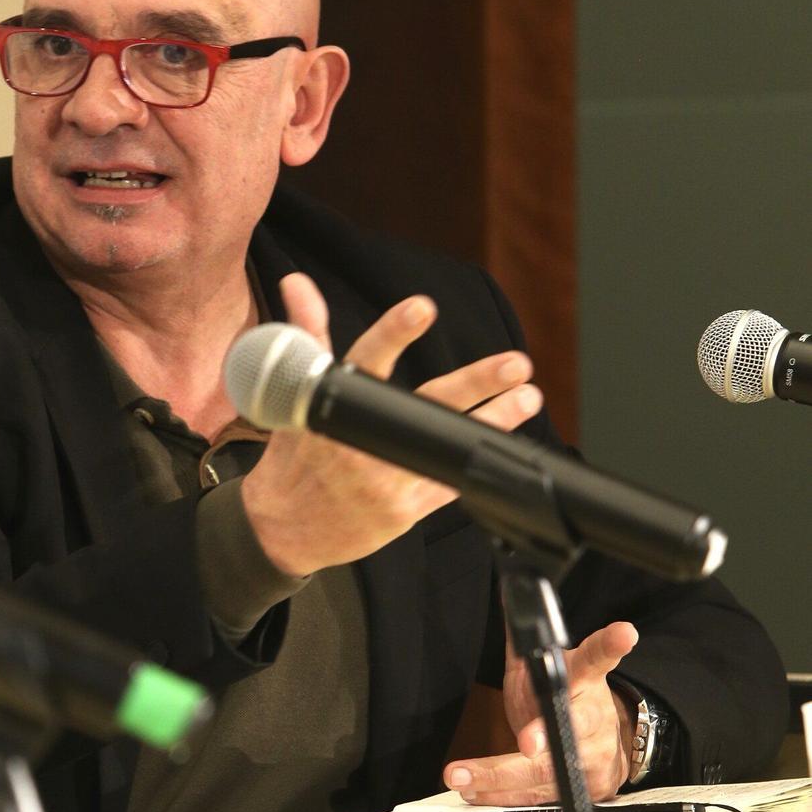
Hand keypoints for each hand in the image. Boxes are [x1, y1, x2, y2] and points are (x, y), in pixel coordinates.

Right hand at [238, 273, 542, 577]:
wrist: (283, 527)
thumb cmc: (295, 457)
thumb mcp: (294, 393)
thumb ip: (309, 333)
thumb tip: (298, 283)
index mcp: (335, 407)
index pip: (366, 361)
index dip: (394, 333)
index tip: (422, 309)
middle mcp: (361, 443)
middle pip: (426, 405)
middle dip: (476, 383)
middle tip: (515, 363)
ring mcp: (384, 480)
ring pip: (449, 445)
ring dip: (495, 420)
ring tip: (528, 396)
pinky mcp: (402, 511)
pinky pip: (449, 485)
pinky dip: (477, 462)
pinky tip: (505, 443)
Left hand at [444, 619, 637, 804]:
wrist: (602, 742)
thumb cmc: (562, 696)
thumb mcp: (543, 662)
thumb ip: (525, 635)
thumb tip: (510, 590)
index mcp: (582, 679)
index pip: (597, 657)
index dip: (610, 645)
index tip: (625, 634)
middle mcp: (591, 719)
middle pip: (570, 727)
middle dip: (545, 737)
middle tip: (527, 741)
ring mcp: (592, 758)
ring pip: (545, 771)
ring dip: (501, 777)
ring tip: (464, 777)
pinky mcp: (587, 789)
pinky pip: (538, 797)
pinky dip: (503, 797)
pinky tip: (475, 792)